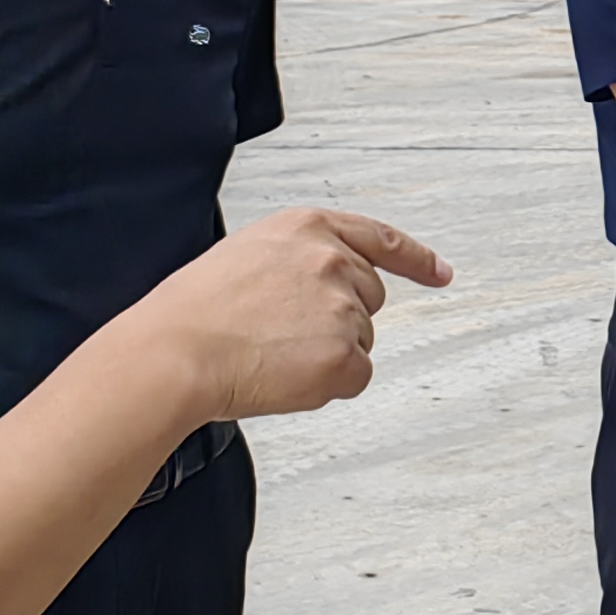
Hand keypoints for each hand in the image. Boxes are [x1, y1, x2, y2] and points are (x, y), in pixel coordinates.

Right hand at [142, 208, 450, 420]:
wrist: (175, 352)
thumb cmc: (194, 311)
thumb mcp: (247, 254)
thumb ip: (296, 260)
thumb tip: (320, 287)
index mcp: (308, 227)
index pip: (380, 238)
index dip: (416, 258)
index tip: (440, 272)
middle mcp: (334, 260)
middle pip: (369, 299)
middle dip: (338, 320)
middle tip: (281, 334)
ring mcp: (343, 308)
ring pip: (358, 342)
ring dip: (324, 354)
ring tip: (268, 352)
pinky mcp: (344, 356)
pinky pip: (354, 379)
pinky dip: (325, 387)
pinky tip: (283, 377)